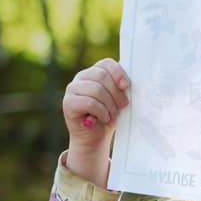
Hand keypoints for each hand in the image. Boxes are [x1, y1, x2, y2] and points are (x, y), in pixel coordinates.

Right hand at [62, 60, 128, 185]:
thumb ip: (122, 89)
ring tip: (112, 115)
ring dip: (109, 105)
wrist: (95, 136)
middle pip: (102, 76)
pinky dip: (101, 112)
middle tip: (122, 107)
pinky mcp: (68, 102)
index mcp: (95, 73)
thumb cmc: (109, 115)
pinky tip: (103, 118)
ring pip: (96, 90)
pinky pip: (89, 103)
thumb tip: (132, 85)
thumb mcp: (119, 100)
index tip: (126, 86)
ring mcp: (72, 89)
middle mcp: (82, 77)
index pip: (106, 63)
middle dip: (116, 94)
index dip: (118, 73)